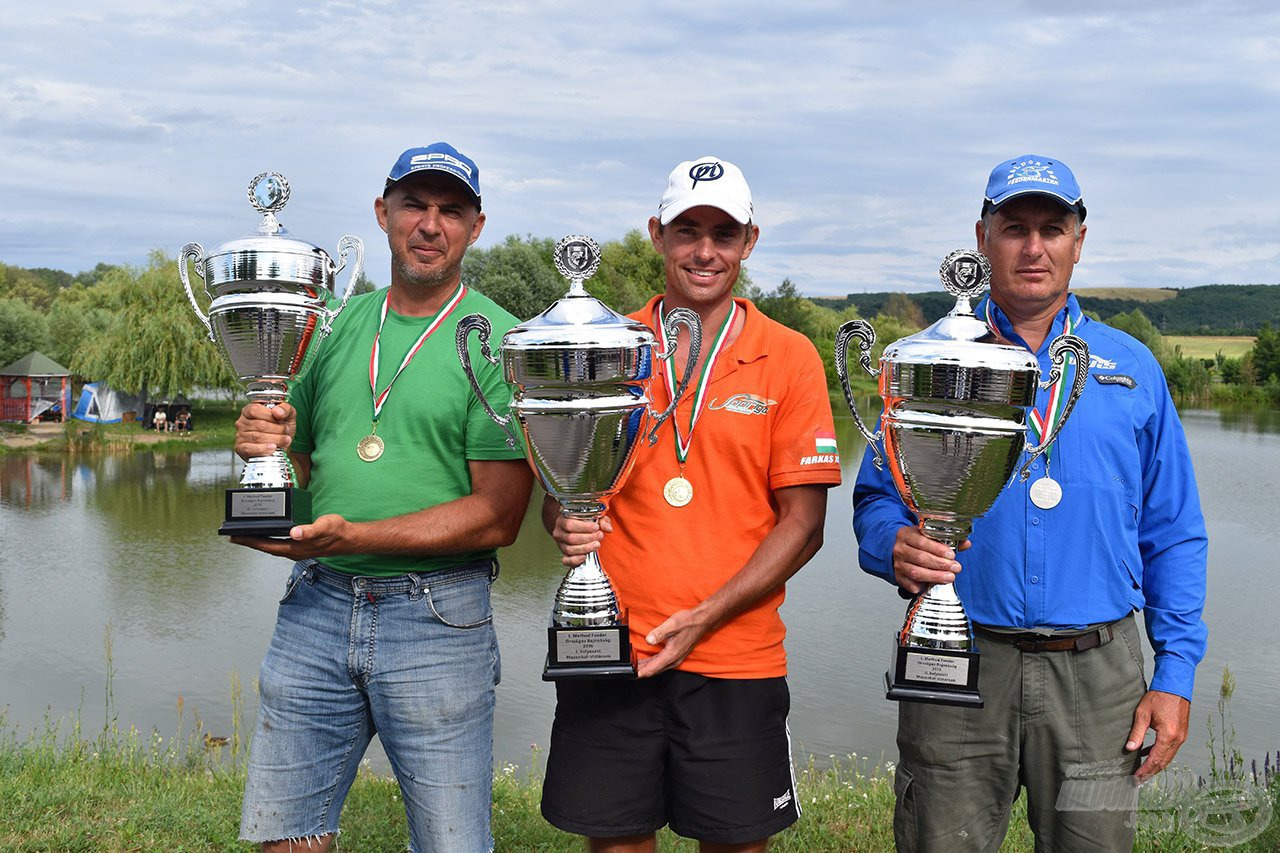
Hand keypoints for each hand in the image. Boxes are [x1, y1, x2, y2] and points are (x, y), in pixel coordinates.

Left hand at [230, 514, 354, 558]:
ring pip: (271, 546)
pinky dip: (268, 539)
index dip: (250, 541)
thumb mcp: (323, 526)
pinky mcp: (299, 546)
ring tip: (245, 535)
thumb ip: (309, 530)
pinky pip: (278, 544)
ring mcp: (296, 550)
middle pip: (265, 547)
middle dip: (249, 542)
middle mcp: (293, 551)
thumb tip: (295, 532)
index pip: (266, 545)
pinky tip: (267, 534)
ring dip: (257, 541)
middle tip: (233, 536)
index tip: (235, 537)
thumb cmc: (336, 532)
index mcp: (295, 547)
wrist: (348, 538)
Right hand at [234, 402, 295, 461]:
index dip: (269, 415)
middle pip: (259, 425)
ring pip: (257, 437)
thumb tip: (277, 412)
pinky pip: (250, 449)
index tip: (281, 420)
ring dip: (275, 439)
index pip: (254, 410)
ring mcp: (240, 436)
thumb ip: (285, 409)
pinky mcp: (241, 448)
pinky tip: (273, 448)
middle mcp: (242, 422)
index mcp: (250, 410)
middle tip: (286, 431)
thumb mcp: (288, 414)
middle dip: (277, 429)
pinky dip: (264, 449)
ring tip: (284, 440)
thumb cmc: (282, 427)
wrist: (283, 446)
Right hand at [550, 514, 612, 567]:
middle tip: (599, 535)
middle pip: (571, 538)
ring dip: (586, 548)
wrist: (572, 528)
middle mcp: (559, 533)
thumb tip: (608, 528)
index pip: (570, 524)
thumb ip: (602, 521)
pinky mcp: (564, 555)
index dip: (584, 527)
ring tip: (596, 544)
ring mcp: (561, 545)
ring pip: (570, 549)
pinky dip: (575, 560)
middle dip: (588, 538)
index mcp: (563, 521)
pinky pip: (566, 560)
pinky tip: (584, 556)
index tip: (596, 527)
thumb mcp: (593, 517)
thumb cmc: (582, 522)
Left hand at [637, 608, 709, 677]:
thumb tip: (648, 640)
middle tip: (629, 670)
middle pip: (654, 670)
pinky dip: (653, 664)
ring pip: (658, 668)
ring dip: (647, 668)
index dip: (641, 672)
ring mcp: (676, 658)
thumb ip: (659, 633)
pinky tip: (648, 661)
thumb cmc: (688, 622)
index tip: (632, 674)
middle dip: (642, 671)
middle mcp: (674, 659)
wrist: (701, 621)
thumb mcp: (672, 625)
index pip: (653, 668)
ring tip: (635, 666)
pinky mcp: (676, 655)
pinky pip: (662, 664)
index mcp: (672, 654)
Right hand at [892, 525, 968, 593]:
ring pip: (916, 572)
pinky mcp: (899, 577)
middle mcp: (900, 549)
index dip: (938, 549)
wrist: (900, 550)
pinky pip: (910, 584)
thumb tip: (966, 543)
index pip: (922, 541)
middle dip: (941, 564)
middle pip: (920, 558)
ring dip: (935, 576)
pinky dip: (921, 587)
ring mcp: (898, 564)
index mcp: (906, 535)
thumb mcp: (929, 536)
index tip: (952, 555)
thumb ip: (947, 539)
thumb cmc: (916, 543)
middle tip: (955, 567)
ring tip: (950, 577)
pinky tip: (932, 585)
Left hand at [1127, 690, 1189, 780]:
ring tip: (1141, 770)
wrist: (1175, 686)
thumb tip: (1130, 748)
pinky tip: (1146, 753)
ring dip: (1155, 765)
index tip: (1136, 778)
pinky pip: (1170, 749)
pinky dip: (1159, 754)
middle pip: (1163, 762)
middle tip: (1138, 780)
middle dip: (1150, 772)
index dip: (1145, 770)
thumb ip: (1137, 733)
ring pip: (1168, 757)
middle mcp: (1177, 739)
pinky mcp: (1181, 733)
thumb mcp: (1143, 714)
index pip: (1155, 759)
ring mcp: (1181, 737)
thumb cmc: (1159, 697)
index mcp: (1168, 736)